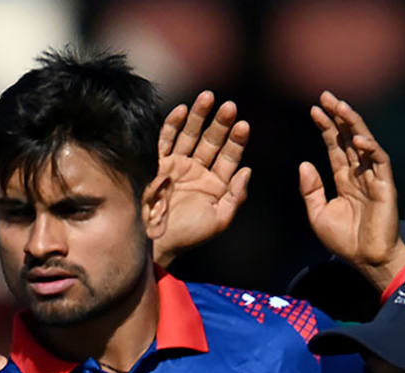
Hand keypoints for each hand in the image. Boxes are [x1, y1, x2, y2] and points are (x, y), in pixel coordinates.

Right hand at [153, 90, 251, 267]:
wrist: (157, 243)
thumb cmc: (189, 235)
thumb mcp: (219, 220)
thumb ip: (235, 196)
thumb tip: (246, 170)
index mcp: (215, 183)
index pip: (230, 156)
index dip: (237, 141)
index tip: (244, 125)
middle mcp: (198, 171)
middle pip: (211, 140)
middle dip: (220, 123)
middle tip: (229, 106)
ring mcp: (178, 166)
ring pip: (190, 135)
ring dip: (198, 116)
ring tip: (208, 97)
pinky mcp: (158, 165)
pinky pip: (165, 141)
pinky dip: (172, 125)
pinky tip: (181, 110)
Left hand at [299, 91, 404, 289]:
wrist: (366, 259)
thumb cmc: (344, 240)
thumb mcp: (318, 214)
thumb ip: (311, 189)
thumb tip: (304, 163)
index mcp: (344, 179)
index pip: (334, 146)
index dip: (325, 127)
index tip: (313, 109)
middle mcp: (360, 174)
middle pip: (348, 138)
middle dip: (338, 117)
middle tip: (326, 96)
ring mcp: (374, 178)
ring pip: (365, 144)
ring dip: (353, 125)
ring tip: (341, 107)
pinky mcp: (386, 187)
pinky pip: (379, 163)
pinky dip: (370, 149)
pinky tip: (358, 139)